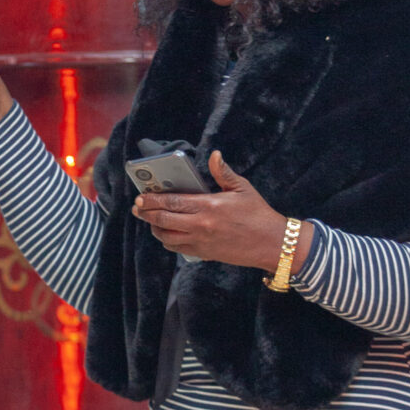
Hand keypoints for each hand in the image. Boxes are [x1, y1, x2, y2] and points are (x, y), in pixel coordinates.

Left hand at [131, 151, 312, 272]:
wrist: (272, 244)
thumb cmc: (258, 214)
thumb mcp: (243, 188)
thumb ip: (223, 172)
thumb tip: (214, 155)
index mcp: (209, 206)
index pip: (171, 202)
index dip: (152, 199)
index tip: (140, 196)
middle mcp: (201, 225)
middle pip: (163, 220)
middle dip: (146, 213)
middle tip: (137, 207)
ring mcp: (201, 242)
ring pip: (166, 237)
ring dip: (155, 228)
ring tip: (150, 219)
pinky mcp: (204, 254)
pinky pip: (177, 249)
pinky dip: (167, 241)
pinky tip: (166, 233)